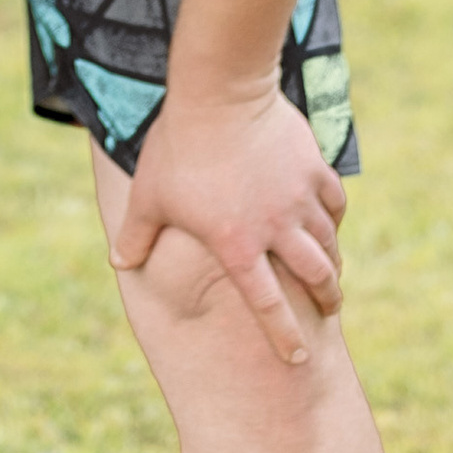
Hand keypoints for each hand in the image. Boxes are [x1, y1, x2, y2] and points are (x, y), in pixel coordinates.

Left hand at [108, 86, 344, 367]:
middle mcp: (275, 228)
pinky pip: (334, 203)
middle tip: (330, 309)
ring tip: (332, 274)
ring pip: (328, 243)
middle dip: (326, 299)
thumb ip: (136, 234)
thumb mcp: (149, 195)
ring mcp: (298, 197)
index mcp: (236, 245)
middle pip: (314, 277)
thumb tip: (118, 263)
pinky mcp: (313, 168)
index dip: (283, 335)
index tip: (296, 358)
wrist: (219, 93)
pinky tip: (330, 224)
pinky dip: (334, 220)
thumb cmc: (178, 148)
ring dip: (332, 263)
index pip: (266, 305)